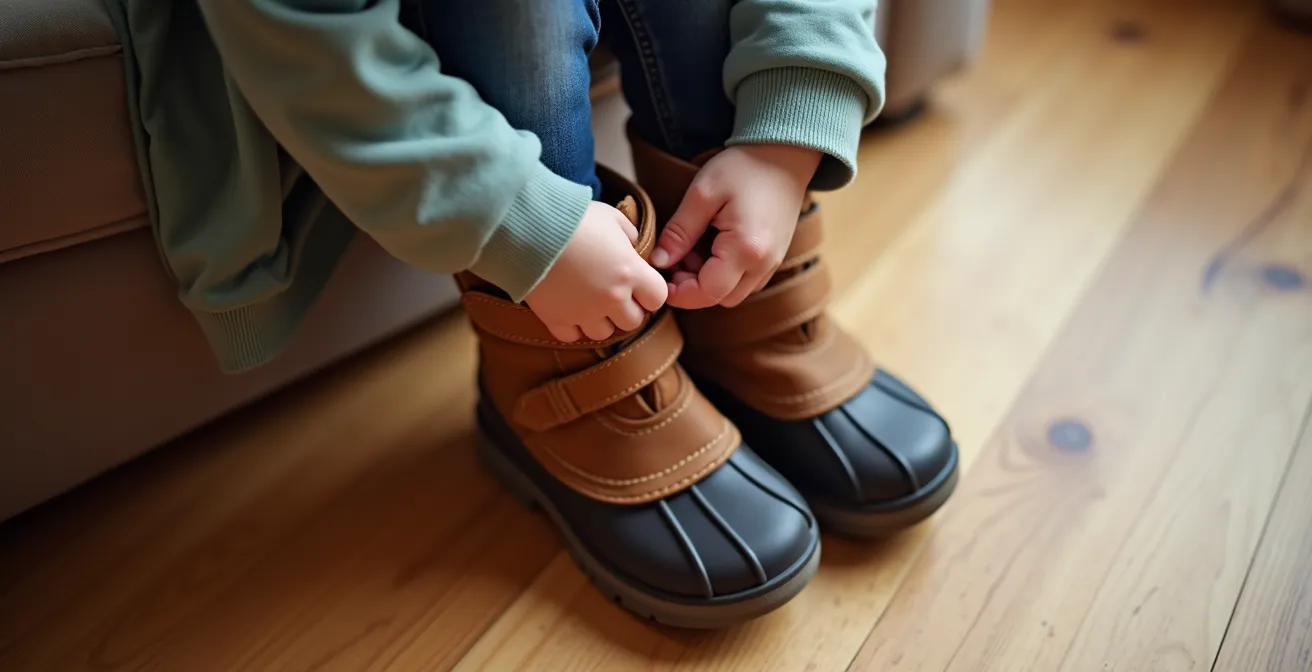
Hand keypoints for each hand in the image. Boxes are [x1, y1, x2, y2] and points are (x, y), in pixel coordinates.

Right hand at [525, 202, 667, 341]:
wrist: (528, 227)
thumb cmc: (573, 217)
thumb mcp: (611, 216)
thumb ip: (630, 234)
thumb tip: (633, 247)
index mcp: (630, 272)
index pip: (658, 298)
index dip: (650, 291)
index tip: (640, 283)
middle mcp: (611, 299)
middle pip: (633, 321)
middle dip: (627, 308)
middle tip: (614, 292)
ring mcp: (583, 313)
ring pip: (604, 333)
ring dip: (601, 320)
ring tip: (590, 301)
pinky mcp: (556, 319)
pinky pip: (572, 336)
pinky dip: (573, 326)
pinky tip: (569, 308)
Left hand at [651, 144, 821, 308]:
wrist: (786, 153)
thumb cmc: (744, 167)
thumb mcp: (703, 194)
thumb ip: (679, 231)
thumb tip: (659, 261)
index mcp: (745, 249)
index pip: (707, 293)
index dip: (680, 294)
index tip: (660, 277)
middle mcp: (764, 263)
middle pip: (722, 298)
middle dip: (693, 288)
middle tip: (675, 260)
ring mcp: (773, 262)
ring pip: (735, 293)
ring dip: (710, 282)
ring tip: (693, 250)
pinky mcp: (775, 256)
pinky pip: (747, 280)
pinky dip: (726, 275)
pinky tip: (712, 248)